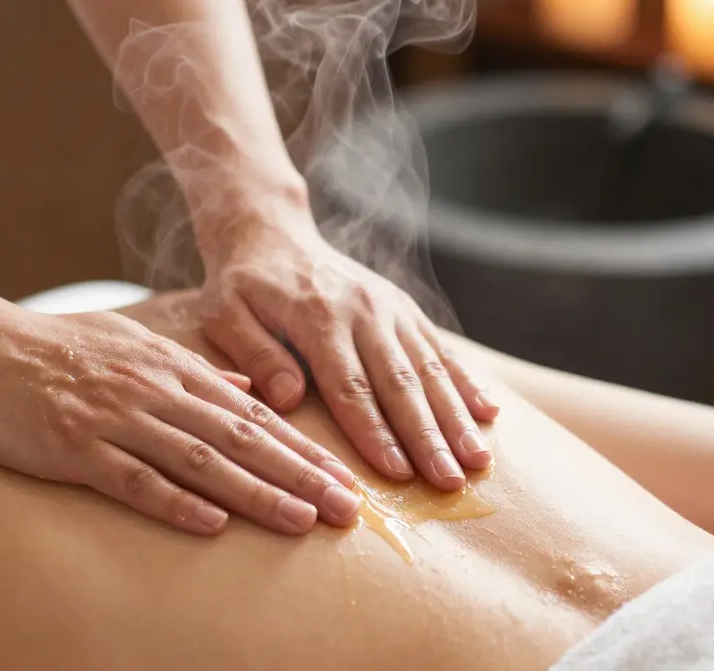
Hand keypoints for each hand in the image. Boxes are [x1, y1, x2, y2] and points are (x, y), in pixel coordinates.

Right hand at [0, 302, 363, 534]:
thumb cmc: (50, 348)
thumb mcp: (129, 344)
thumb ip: (190, 367)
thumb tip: (246, 387)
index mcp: (168, 368)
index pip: (250, 412)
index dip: (301, 448)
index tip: (342, 477)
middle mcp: (151, 391)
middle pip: (240, 438)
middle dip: (299, 474)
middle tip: (347, 509)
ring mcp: (112, 418)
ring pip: (199, 459)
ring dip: (255, 493)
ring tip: (301, 520)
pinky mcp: (72, 446)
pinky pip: (132, 479)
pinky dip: (174, 502)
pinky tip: (212, 526)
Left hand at [198, 217, 498, 490]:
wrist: (270, 232)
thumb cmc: (241, 285)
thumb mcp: (223, 314)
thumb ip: (253, 354)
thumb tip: (287, 398)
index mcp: (318, 317)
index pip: (350, 386)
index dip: (375, 432)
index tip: (397, 473)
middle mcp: (363, 311)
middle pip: (400, 383)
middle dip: (428, 436)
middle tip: (451, 482)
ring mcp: (389, 307)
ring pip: (429, 368)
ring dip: (455, 417)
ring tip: (477, 461)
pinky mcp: (404, 307)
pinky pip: (440, 348)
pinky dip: (467, 381)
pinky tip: (490, 413)